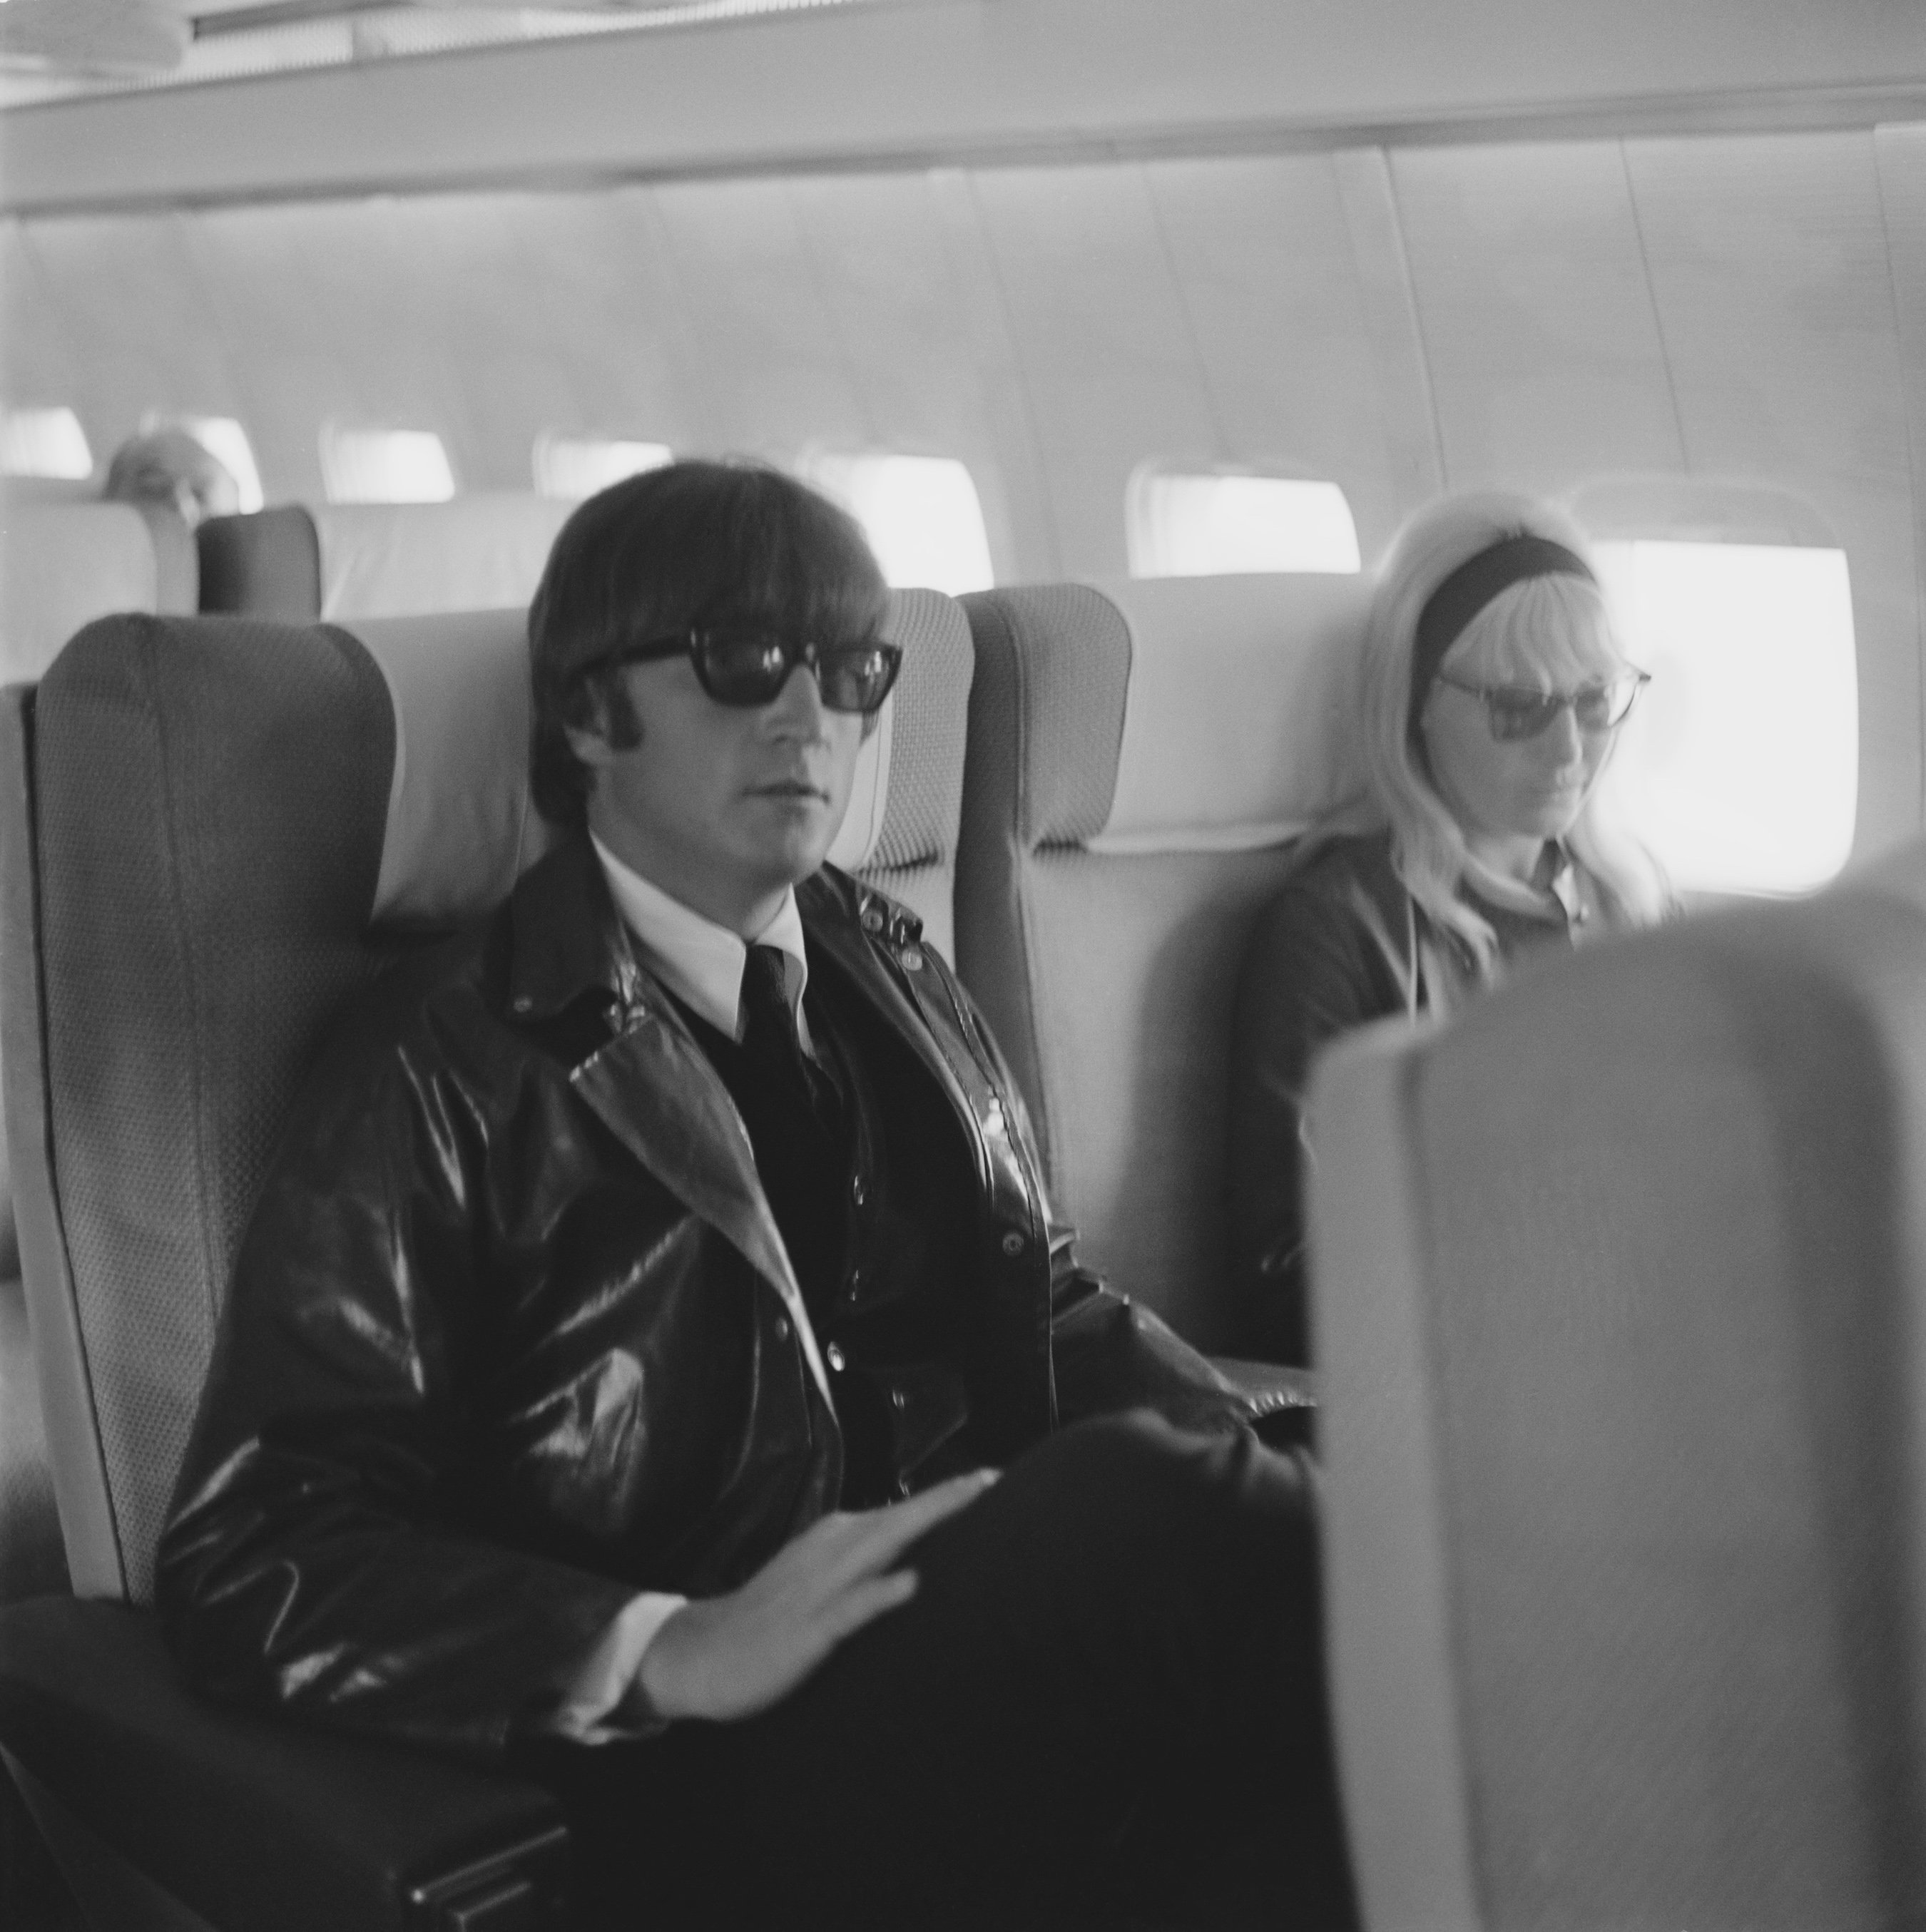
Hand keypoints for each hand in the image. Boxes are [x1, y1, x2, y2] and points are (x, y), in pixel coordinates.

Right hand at [636, 1466, 996, 1722]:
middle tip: (994, 1478)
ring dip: (925, 1523)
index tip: (991, 1479)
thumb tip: (908, 1558)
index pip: (900, 1514)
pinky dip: (879, 1593)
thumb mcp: (818, 1582)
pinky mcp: (808, 1630)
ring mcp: (819, 1588)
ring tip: (969, 1503)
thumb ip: (859, 1566)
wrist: (701, 1652)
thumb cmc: (767, 1620)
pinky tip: (910, 1583)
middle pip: (899, 1519)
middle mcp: (830, 1552)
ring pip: (880, 1546)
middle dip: (947, 1499)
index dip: (945, 1498)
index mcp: (835, 1540)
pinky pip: (849, 1609)